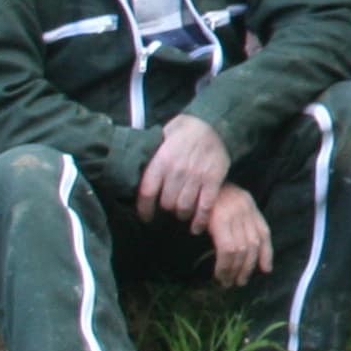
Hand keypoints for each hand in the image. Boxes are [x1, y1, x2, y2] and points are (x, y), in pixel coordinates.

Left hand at [137, 114, 229, 228]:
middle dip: (166, 210)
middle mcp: (178, 170)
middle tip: (168, 209)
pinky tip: (196, 226)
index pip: (147, 192)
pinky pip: (205, 206)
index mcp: (162, 160)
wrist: (214, 123)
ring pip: (184, 207)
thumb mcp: (162, 137)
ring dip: (182, 214)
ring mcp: (197, 176)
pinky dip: (200, 219)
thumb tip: (135, 171)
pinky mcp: (214, 180)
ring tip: (182, 214)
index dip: (144, 209)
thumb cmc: (184, 132)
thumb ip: (151, 156)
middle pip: (167, 203)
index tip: (146, 217)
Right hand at [202, 185, 271, 287]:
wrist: (189, 183)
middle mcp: (245, 208)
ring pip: (241, 249)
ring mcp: (234, 213)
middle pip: (253, 244)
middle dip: (248, 267)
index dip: (266, 253)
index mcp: (249, 205)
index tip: (266, 269)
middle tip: (239, 282)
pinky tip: (219, 273)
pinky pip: (228, 249)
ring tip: (228, 282)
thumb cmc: (204, 197)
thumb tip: (245, 249)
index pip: (264, 232)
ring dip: (235, 270)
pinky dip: (225, 265)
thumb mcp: (226, 206)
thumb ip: (237, 222)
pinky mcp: (220, 220)